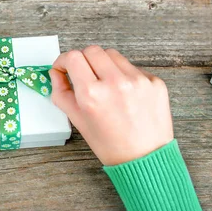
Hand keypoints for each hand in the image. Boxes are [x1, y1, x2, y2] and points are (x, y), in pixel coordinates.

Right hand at [49, 46, 172, 165]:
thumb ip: (62, 93)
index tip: (64, 68)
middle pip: (92, 50)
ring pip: (113, 55)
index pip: (73, 57)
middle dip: (83, 60)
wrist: (146, 160)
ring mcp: (138, 80)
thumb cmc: (111, 145)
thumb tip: (56, 73)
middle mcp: (115, 83)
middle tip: (83, 75)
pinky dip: (124, 75)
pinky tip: (125, 95)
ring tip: (105, 85)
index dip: (64, 61)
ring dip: (104, 65)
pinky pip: (132, 68)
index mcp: (92, 94)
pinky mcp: (154, 82)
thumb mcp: (78, 121)